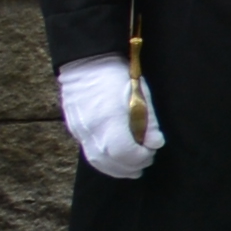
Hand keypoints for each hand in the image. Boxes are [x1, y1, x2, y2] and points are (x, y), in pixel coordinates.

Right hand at [57, 59, 157, 182]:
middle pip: (110, 161)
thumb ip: (149, 121)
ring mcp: (79, 130)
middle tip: (146, 162)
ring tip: (133, 167)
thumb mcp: (140, 92)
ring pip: (97, 160)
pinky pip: (89, 153)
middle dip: (131, 166)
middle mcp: (91, 129)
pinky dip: (105, 162)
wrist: (85, 62)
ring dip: (117, 168)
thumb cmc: (117, 74)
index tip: (150, 152)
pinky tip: (116, 159)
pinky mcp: (74, 129)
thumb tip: (155, 144)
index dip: (139, 157)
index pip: (124, 152)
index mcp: (108, 119)